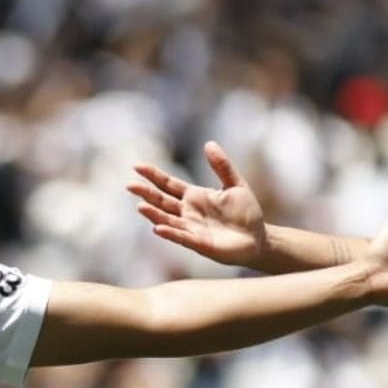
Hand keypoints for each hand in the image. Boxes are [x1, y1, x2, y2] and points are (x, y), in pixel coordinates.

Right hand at [130, 141, 265, 265]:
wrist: (258, 238)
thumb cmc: (246, 212)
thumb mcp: (235, 184)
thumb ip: (222, 166)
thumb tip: (209, 143)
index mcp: (193, 196)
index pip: (168, 184)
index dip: (153, 175)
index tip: (137, 166)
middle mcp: (187, 212)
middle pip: (161, 201)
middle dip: (146, 193)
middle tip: (129, 185)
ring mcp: (191, 228)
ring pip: (167, 219)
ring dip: (153, 214)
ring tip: (140, 206)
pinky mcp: (199, 244)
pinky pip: (181, 237)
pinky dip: (170, 233)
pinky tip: (158, 228)